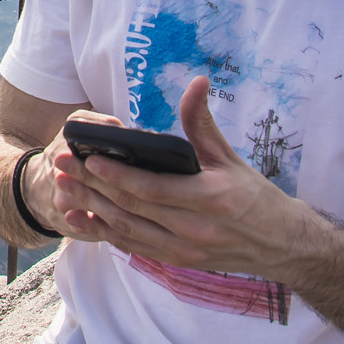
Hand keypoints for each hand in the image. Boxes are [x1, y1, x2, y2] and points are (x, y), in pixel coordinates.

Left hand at [47, 77, 329, 280]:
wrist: (282, 247)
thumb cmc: (256, 197)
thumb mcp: (231, 157)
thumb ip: (203, 123)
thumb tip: (196, 81)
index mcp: (209, 198)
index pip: (151, 188)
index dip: (117, 175)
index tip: (88, 158)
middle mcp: (193, 229)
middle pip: (131, 208)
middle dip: (92, 187)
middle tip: (61, 167)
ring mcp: (184, 250)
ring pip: (127, 230)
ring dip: (92, 210)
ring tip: (63, 190)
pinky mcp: (178, 261)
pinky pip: (135, 247)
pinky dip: (107, 233)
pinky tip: (84, 219)